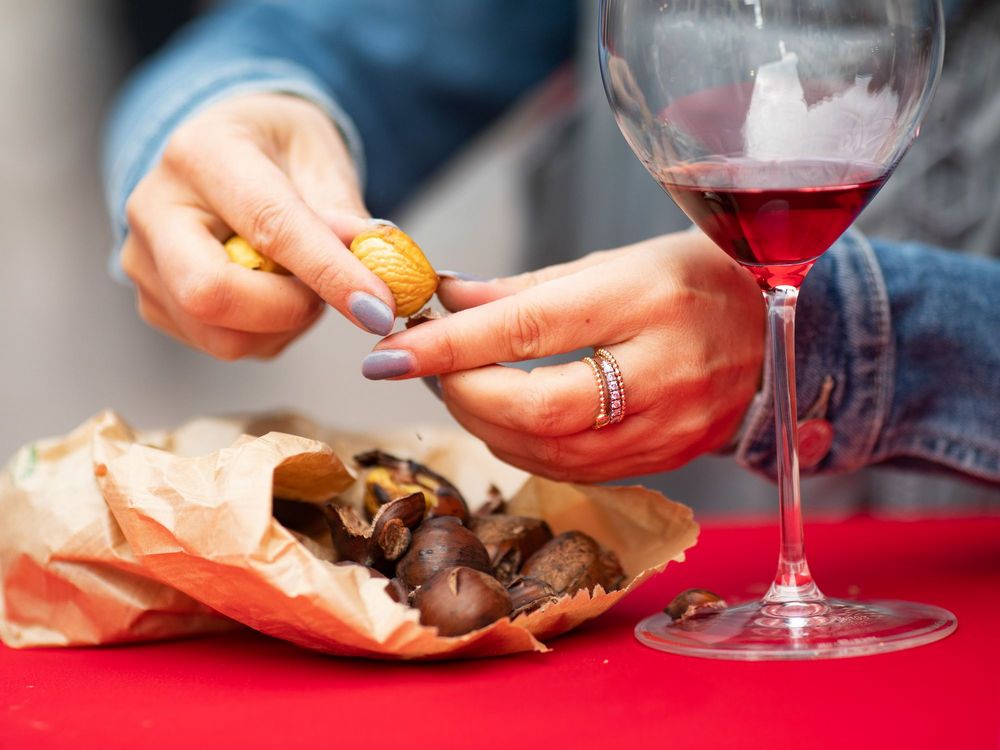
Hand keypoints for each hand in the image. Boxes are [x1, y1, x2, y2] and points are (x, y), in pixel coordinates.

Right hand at [121, 93, 396, 358]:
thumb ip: (345, 215)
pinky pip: (224, 344)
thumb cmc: (275, 149)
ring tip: (302, 284)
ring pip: (220, 335)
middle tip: (326, 292)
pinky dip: (268, 333)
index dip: (328, 272)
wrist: (226, 151)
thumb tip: (376, 268)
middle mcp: (155, 208)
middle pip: (209, 293)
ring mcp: (144, 261)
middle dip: (287, 310)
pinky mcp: (154, 303)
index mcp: (201, 153)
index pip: (268, 225)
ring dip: (284, 326)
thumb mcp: (320, 157)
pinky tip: (275, 294)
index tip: (378, 306)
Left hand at [363, 232, 764, 481]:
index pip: (528, 330)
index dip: (448, 346)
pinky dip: (521, 446)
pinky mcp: (661, 462)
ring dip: (484, 423)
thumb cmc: (693, 279)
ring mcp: (666, 429)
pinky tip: (505, 417)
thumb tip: (447, 300)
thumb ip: (526, 290)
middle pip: (535, 410)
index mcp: (646, 300)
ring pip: (546, 452)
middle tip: (429, 368)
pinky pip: (571, 470)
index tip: (387, 353)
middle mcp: (660, 373)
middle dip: (463, 394)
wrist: (777, 333)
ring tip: (462, 385)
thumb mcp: (613, 262)